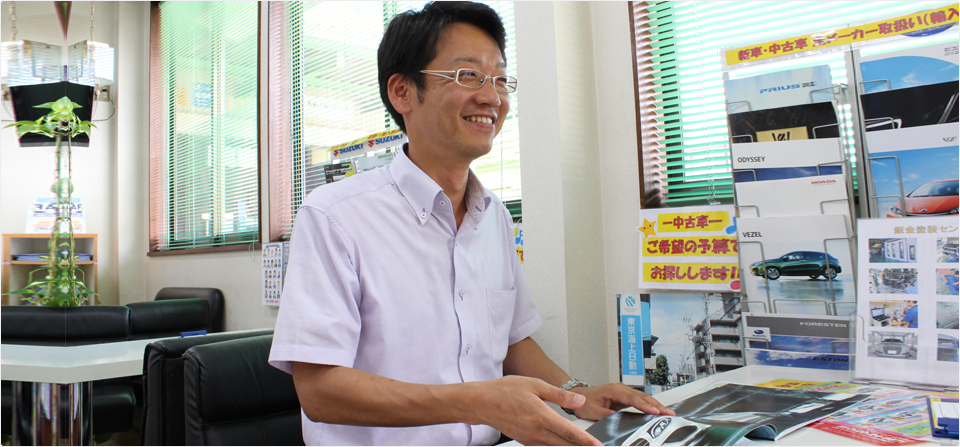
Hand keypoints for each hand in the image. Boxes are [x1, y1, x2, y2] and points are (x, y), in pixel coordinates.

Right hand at [469, 376, 602, 445]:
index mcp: (542, 417)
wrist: (482, 402)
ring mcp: (530, 439)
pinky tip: (562, 443)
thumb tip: (578, 401)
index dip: (587, 441)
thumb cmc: (504, 391)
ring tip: (582, 446)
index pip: (570, 433)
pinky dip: (556, 446)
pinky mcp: (524, 441)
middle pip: (565, 445)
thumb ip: (559, 395)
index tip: (598, 446)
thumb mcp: (534, 385)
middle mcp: (536, 432)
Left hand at [569, 383, 675, 420]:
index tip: (655, 412)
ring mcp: (623, 392)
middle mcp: (620, 389)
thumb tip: (621, 421)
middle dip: (656, 405)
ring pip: (643, 397)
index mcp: (614, 390)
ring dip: (655, 405)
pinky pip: (640, 400)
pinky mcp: (624, 397)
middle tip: (669, 412)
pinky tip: (657, 410)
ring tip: (667, 412)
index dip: (645, 406)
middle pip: (642, 396)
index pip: (633, 398)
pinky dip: (649, 405)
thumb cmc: (585, 401)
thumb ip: (608, 415)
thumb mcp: (594, 411)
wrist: (580, 395)